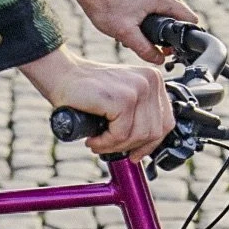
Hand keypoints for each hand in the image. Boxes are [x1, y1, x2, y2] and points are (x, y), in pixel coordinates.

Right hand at [19, 47, 171, 159]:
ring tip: (98, 142)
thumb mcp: (123, 100)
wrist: (62, 75)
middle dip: (131, 147)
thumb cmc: (88, 91)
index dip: (151, 144)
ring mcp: (138, 88)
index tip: (136, 153)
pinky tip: (93, 138)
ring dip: (115, 146)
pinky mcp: (123, 99)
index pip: (166, 122)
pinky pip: (121, 135)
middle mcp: (150, 81)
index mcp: (154, 79)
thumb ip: (140, 114)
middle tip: (109, 146)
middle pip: (154, 133)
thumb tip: (148, 145)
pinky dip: (105, 143)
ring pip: (138, 136)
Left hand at [72, 0, 198, 64]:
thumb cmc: (107, 8)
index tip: (172, 48)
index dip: (183, 36)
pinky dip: (157, 19)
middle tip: (157, 47)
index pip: (189, 19)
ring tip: (146, 37)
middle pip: (181, 17)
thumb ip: (145, 49)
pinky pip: (163, 7)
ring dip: (164, 27)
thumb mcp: (126, 34)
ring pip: (172, 13)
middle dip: (172, 34)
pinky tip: (143, 27)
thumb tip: (160, 60)